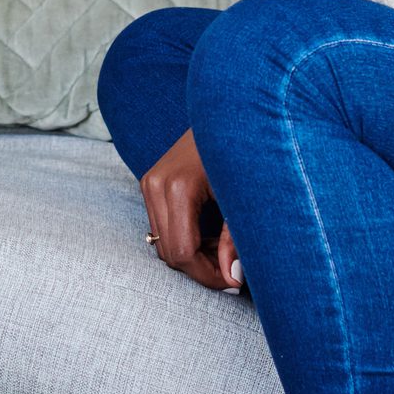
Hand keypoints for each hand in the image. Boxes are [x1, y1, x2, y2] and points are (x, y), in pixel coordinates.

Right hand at [140, 129, 243, 292]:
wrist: (227, 111)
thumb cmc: (242, 151)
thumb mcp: (244, 198)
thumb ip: (236, 239)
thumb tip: (232, 278)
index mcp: (178, 187)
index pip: (183, 252)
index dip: (209, 275)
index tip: (235, 281)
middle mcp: (155, 185)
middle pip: (169, 252)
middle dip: (201, 268)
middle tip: (232, 269)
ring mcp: (149, 182)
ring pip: (162, 243)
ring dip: (192, 255)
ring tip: (223, 250)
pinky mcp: (150, 182)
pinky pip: (161, 227)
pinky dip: (183, 239)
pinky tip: (210, 235)